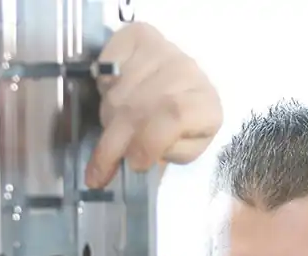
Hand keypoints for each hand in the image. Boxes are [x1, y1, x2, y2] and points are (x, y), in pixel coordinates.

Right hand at [85, 22, 220, 188]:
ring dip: (109, 115)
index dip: (149, 142)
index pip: (176, 116)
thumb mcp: (179, 150)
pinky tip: (111, 93)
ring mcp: (164, 50)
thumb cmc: (176, 129)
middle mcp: (189, 71)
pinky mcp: (139, 36)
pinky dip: (103, 83)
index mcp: (207, 105)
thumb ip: (164, 155)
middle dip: (117, 139)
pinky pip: (109, 61)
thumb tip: (134, 158)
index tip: (132, 163)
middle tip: (100, 167)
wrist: (173, 91)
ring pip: (122, 88)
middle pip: (142, 104)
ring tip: (112, 127)